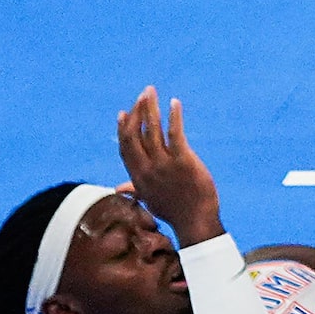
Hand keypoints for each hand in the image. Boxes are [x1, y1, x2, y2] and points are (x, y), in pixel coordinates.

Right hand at [115, 87, 225, 243]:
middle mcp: (147, 168)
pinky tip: (174, 103)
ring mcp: (164, 164)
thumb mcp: (150, 200)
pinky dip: (174, 117)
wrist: (195, 221)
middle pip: (135, 134)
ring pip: (152, 130)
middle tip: (143, 94)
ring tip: (151, 92)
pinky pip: (175, 134)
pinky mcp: (183, 161)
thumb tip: (119, 189)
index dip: (123, 129)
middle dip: (138, 111)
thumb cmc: (174, 210)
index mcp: (137, 176)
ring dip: (151, 108)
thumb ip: (134, 189)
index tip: (124, 113)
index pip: (125, 147)